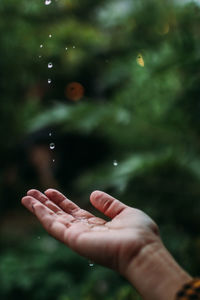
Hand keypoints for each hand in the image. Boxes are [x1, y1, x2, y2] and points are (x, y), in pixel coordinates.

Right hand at [21, 189, 159, 275]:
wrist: (142, 249)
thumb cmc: (139, 233)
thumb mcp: (125, 212)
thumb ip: (109, 204)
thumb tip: (93, 194)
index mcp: (97, 226)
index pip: (74, 212)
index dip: (62, 201)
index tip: (50, 191)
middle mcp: (85, 232)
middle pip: (60, 215)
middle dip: (46, 204)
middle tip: (32, 192)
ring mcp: (78, 236)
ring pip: (53, 220)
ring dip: (39, 208)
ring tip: (26, 196)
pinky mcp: (73, 239)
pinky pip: (53, 226)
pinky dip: (42, 215)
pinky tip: (34, 205)